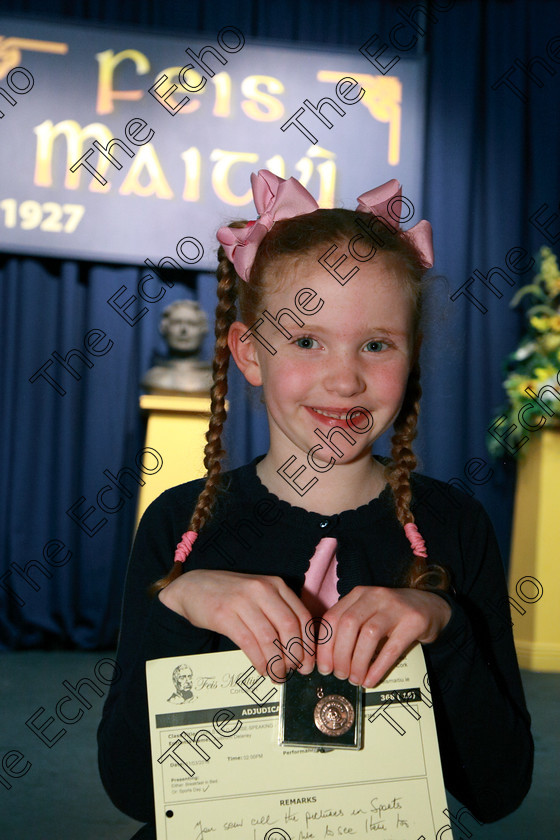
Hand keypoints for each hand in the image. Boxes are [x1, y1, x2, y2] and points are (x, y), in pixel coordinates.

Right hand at [158, 569, 314, 679]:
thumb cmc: (229, 595)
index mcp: (275, 584)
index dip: (308, 643)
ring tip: (278, 676)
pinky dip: (259, 661)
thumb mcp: (258, 594)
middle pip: (289, 627)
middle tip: (296, 671)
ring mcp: (242, 601)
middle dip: (296, 654)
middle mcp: (261, 589)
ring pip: (270, 638)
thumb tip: (299, 646)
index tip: (309, 662)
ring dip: (277, 662)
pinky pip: (249, 643)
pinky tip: (262, 670)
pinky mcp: (224, 615)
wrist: (192, 587)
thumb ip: (278, 611)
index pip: (301, 615)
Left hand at [316, 586, 451, 687]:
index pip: (333, 617)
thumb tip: (328, 659)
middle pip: (348, 624)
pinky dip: (378, 667)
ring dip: (358, 662)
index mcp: (359, 594)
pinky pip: (392, 648)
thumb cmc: (393, 616)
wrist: (431, 607)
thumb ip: (350, 628)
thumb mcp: (369, 613)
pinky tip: (371, 680)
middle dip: (340, 655)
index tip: (324, 667)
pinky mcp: (413, 622)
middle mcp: (375, 596)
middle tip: (340, 675)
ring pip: (368, 635)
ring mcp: (395, 607)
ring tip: (355, 679)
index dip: (325, 645)